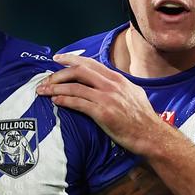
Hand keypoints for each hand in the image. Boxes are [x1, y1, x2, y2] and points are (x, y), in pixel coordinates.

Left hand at [36, 53, 170, 155]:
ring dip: (55, 88)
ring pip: (74, 87)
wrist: (151, 135)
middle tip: (45, 79)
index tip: (57, 59)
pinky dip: (64, 100)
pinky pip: (77, 103)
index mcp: (117, 78)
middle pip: (78, 70)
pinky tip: (55, 101)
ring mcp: (107, 98)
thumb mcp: (133, 93)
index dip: (71, 59)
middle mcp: (111, 84)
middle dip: (58, 73)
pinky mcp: (103, 112)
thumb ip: (119, 85)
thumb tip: (109, 80)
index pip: (90, 63)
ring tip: (43, 91)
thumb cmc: (142, 117)